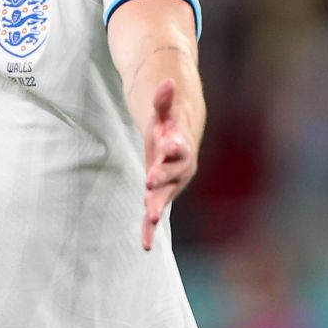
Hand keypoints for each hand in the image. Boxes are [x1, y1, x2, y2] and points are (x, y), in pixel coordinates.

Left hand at [141, 79, 195, 250]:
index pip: (178, 148)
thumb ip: (164, 99)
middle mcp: (179, 170)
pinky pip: (154, 212)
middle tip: (150, 184)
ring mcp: (170, 185)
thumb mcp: (164, 111)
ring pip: (163, 197)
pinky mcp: (160, 195)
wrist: (178, 143)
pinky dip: (149, 228)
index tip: (167, 145)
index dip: (173, 147)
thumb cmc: (168, 126)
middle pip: (171, 175)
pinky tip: (146, 245)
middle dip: (162, 179)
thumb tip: (167, 82)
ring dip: (156, 207)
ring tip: (150, 219)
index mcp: (181, 148)